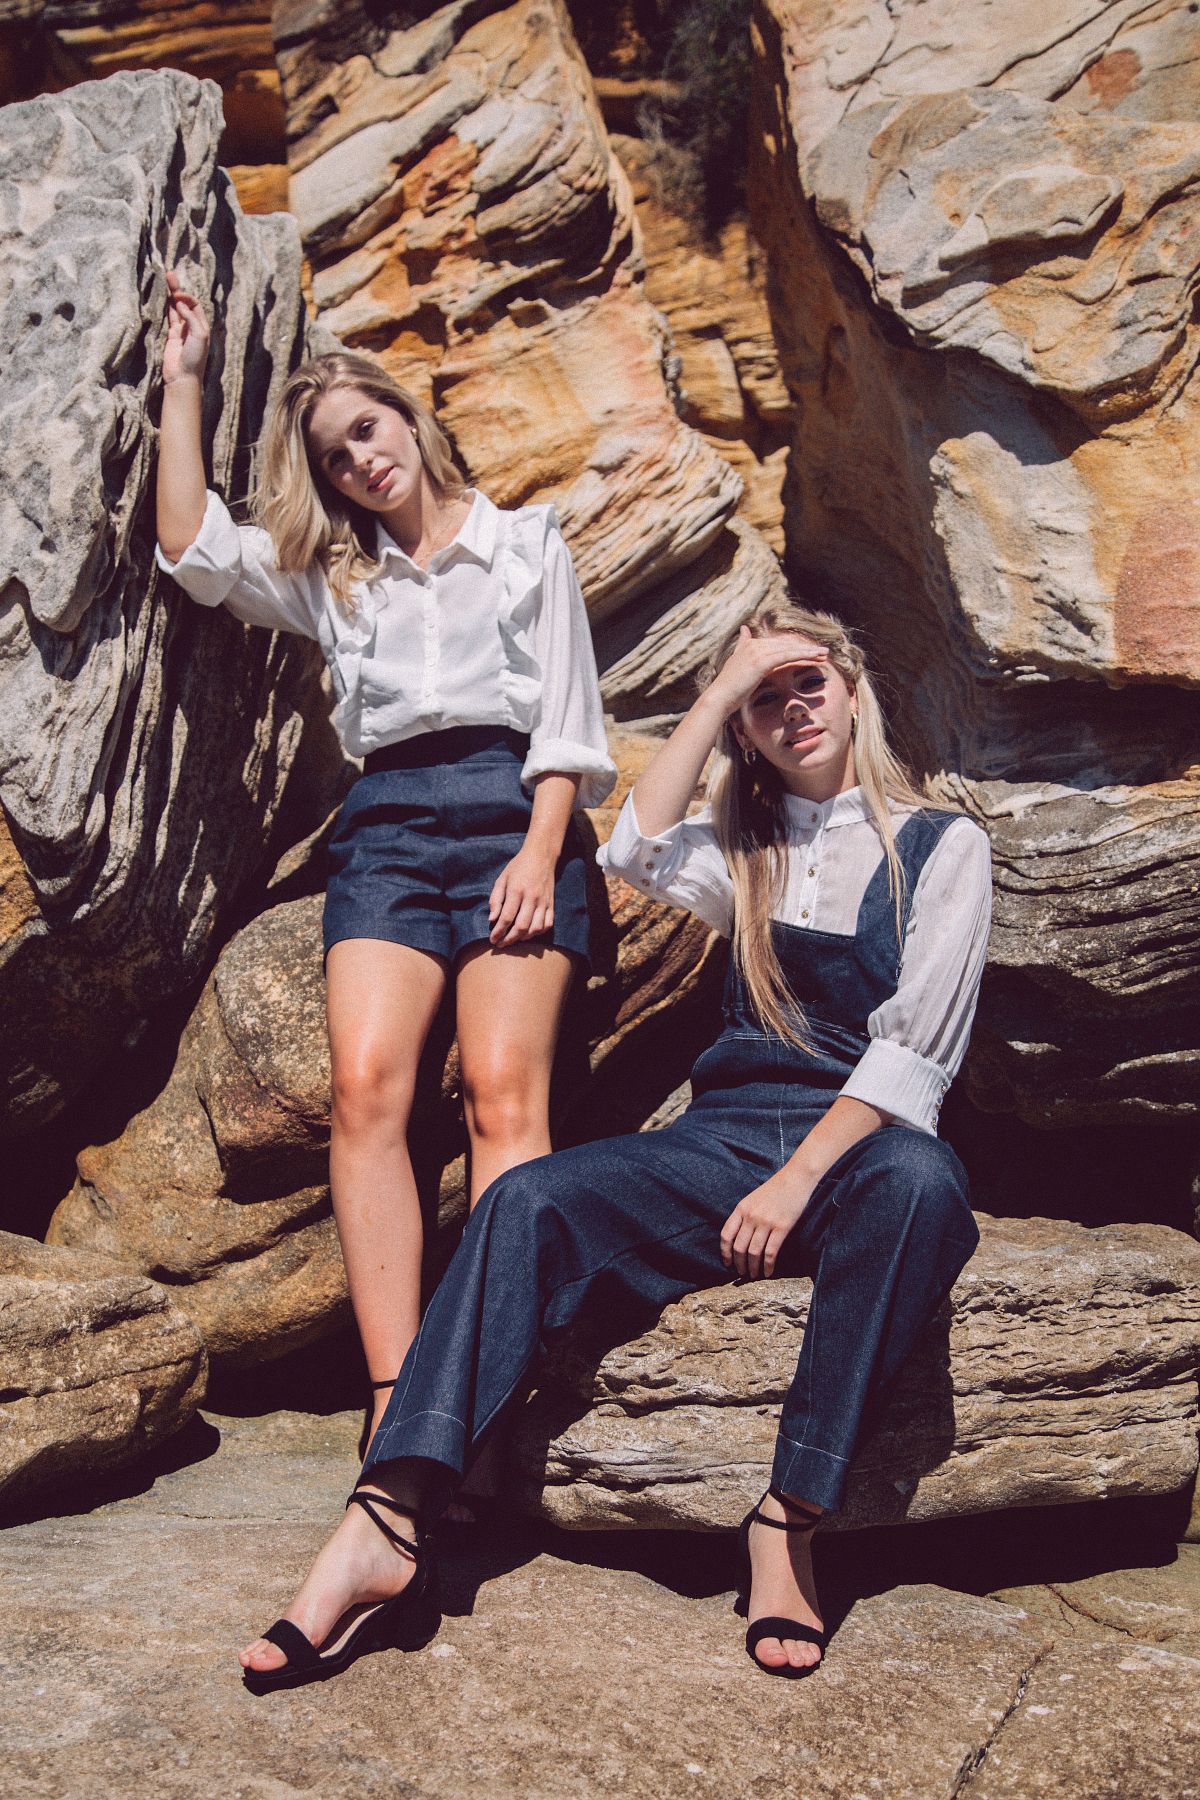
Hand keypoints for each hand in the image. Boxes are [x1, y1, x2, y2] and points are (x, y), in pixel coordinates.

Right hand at [163, 269, 209, 384]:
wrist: (182, 376)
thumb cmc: (195, 358)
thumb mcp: (199, 335)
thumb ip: (191, 318)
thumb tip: (179, 303)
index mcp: (201, 325)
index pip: (194, 304)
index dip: (186, 297)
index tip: (177, 296)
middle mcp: (191, 326)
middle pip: (183, 303)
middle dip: (177, 289)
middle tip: (169, 274)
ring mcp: (180, 330)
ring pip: (174, 308)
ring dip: (170, 294)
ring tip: (164, 278)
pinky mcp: (169, 335)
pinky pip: (167, 317)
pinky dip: (164, 306)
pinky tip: (161, 296)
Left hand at [488, 843, 556, 946]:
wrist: (541, 856)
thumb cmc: (518, 867)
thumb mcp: (502, 879)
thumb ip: (496, 899)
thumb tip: (492, 919)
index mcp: (517, 890)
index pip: (507, 917)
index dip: (499, 931)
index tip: (492, 939)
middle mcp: (531, 898)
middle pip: (521, 926)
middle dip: (509, 939)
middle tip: (501, 944)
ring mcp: (543, 902)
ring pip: (535, 928)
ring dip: (524, 938)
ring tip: (514, 939)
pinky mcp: (551, 904)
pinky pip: (547, 924)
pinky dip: (539, 932)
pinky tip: (529, 933)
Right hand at [709, 625, 828, 716]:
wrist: (719, 698)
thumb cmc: (729, 689)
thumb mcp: (736, 663)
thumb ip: (742, 646)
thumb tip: (744, 629)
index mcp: (750, 645)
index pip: (778, 645)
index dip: (795, 648)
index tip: (811, 652)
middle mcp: (754, 645)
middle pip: (786, 645)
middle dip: (805, 648)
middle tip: (823, 652)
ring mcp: (757, 652)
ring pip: (789, 649)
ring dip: (809, 651)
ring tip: (824, 654)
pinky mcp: (761, 661)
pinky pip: (787, 656)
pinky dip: (802, 656)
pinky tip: (815, 658)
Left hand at [720, 1166, 816, 1279]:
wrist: (796, 1178)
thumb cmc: (775, 1189)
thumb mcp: (753, 1199)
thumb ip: (744, 1215)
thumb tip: (739, 1238)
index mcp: (741, 1208)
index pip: (726, 1235)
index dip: (725, 1252)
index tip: (727, 1263)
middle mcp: (751, 1216)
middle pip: (739, 1247)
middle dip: (739, 1264)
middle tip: (742, 1273)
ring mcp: (766, 1222)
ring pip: (754, 1252)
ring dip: (753, 1268)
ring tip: (754, 1275)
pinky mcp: (782, 1227)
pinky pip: (771, 1252)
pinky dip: (768, 1265)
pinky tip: (768, 1272)